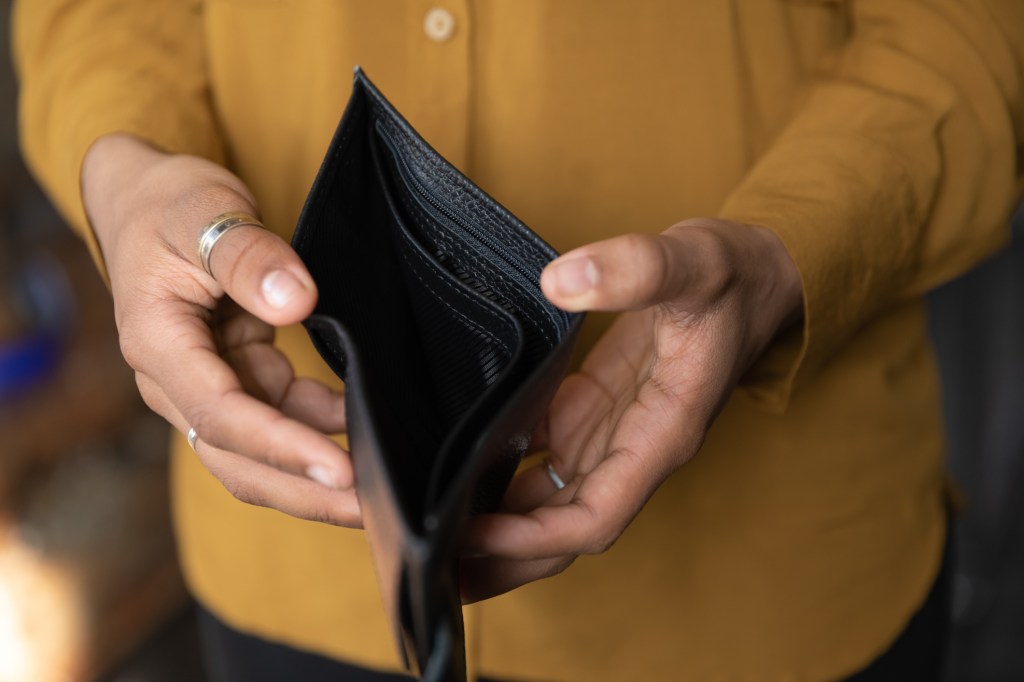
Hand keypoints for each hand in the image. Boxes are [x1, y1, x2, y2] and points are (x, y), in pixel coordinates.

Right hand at [82, 134, 359, 525]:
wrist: (150, 203)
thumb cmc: (171, 204)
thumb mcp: (205, 212)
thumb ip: (249, 257)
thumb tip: (297, 302)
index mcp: (158, 344)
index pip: (220, 415)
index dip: (281, 446)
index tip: (340, 468)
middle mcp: (176, 380)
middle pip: (237, 458)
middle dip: (303, 491)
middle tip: (370, 511)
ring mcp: (206, 384)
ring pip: (258, 451)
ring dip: (313, 473)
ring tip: (377, 488)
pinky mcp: (235, 378)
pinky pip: (279, 417)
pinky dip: (318, 428)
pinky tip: (359, 426)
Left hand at [460, 218, 801, 601]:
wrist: (757, 276)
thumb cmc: (734, 278)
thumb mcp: (693, 263)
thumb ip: (636, 269)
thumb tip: (559, 281)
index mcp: (662, 433)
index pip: (596, 514)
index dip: (534, 536)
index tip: (474, 536)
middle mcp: (635, 447)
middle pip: (566, 527)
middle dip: (506, 556)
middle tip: (437, 574)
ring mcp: (613, 430)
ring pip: (553, 500)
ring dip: (501, 525)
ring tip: (437, 538)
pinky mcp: (596, 406)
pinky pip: (548, 454)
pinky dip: (507, 472)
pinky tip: (462, 474)